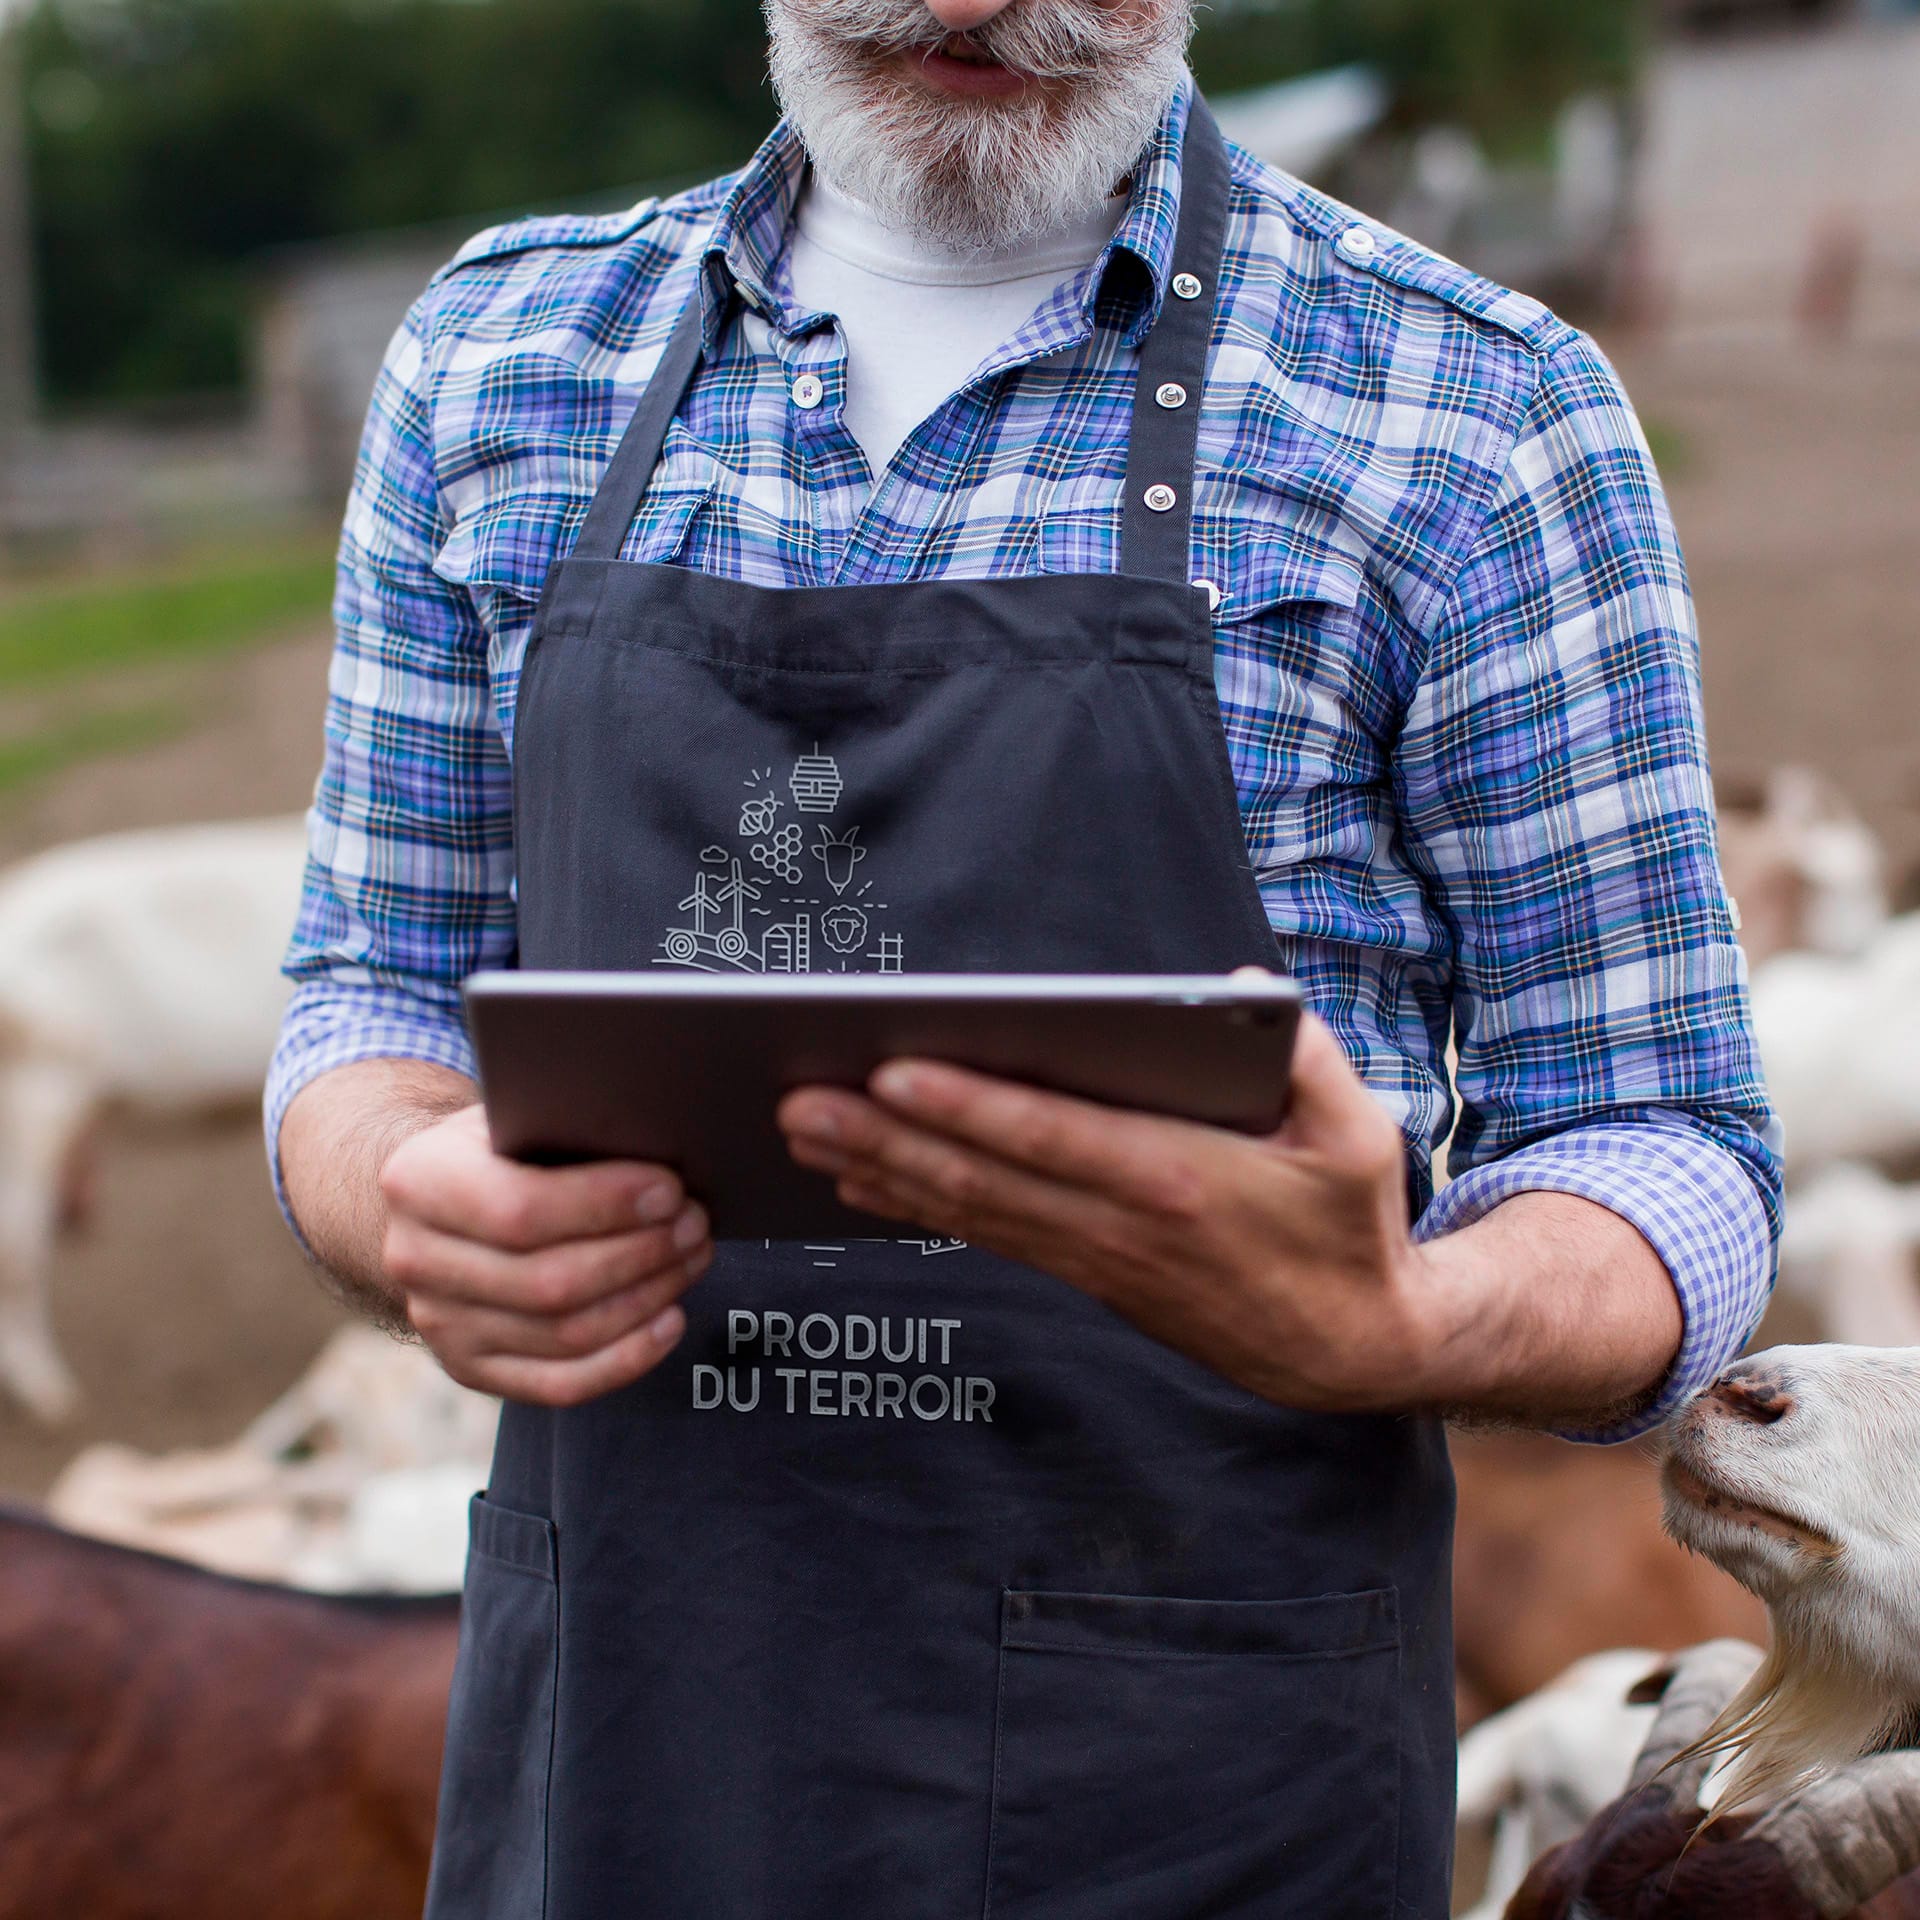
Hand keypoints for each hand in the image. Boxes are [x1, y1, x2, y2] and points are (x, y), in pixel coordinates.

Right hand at [378, 1105, 711, 1405]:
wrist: (439, 1200)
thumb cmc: (502, 1146)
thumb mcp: (518, 1113)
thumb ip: (570, 1127)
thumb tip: (665, 1150)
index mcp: (419, 1181)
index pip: (520, 1209)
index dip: (605, 1205)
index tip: (670, 1191)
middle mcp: (415, 1260)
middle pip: (550, 1281)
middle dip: (641, 1253)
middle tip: (695, 1223)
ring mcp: (439, 1324)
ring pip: (563, 1334)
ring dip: (646, 1297)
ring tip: (691, 1257)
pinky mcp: (470, 1368)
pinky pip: (561, 1384)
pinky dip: (628, 1357)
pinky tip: (670, 1320)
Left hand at [777, 1012, 1446, 1412]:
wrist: (1347, 1350)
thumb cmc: (1348, 1226)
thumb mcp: (1359, 1133)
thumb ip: (1306, 1052)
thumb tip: (1241, 985)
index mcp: (1179, 1178)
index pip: (1048, 1134)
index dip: (964, 1105)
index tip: (891, 1070)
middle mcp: (1119, 1223)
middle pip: (981, 1176)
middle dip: (883, 1135)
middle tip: (798, 1099)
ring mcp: (1095, 1257)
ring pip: (970, 1211)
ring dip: (882, 1172)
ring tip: (804, 1133)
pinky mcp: (1087, 1275)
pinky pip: (988, 1235)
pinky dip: (921, 1208)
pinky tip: (867, 1181)